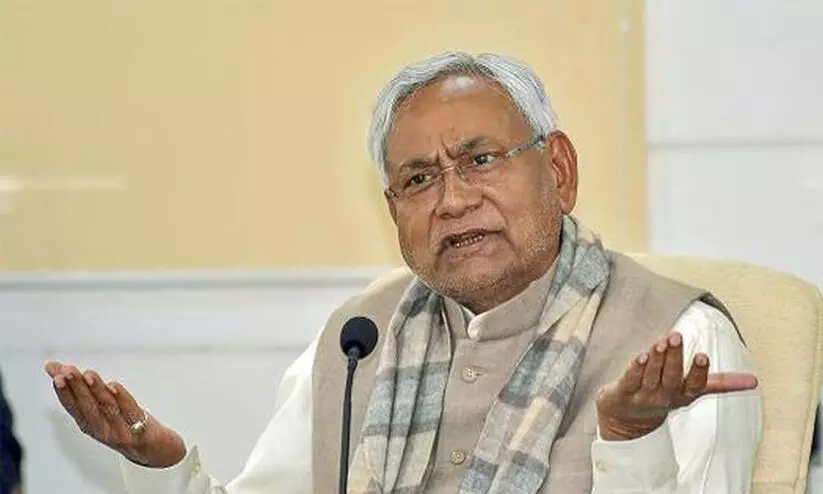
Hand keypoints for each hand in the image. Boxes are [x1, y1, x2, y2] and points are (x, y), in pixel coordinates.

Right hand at [44, 361, 185, 467]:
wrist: (149, 447)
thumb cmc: (119, 423)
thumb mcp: (96, 410)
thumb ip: (80, 388)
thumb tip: (57, 367)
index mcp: (89, 424)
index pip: (73, 407)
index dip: (63, 392)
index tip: (56, 376)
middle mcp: (102, 428)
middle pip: (87, 406)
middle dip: (76, 387)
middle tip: (68, 371)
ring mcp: (121, 429)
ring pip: (106, 406)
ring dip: (96, 389)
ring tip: (88, 375)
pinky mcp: (140, 425)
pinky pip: (129, 410)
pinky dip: (121, 397)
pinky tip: (113, 386)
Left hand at [595, 332, 757, 440]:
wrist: (627, 421)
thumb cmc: (663, 395)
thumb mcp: (692, 391)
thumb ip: (721, 383)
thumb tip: (755, 381)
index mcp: (684, 394)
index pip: (695, 385)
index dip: (699, 372)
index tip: (703, 356)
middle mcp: (665, 395)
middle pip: (671, 376)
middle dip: (675, 356)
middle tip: (676, 336)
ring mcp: (644, 395)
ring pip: (651, 376)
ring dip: (656, 359)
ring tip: (660, 342)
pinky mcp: (624, 393)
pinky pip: (630, 380)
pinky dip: (635, 368)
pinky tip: (640, 356)